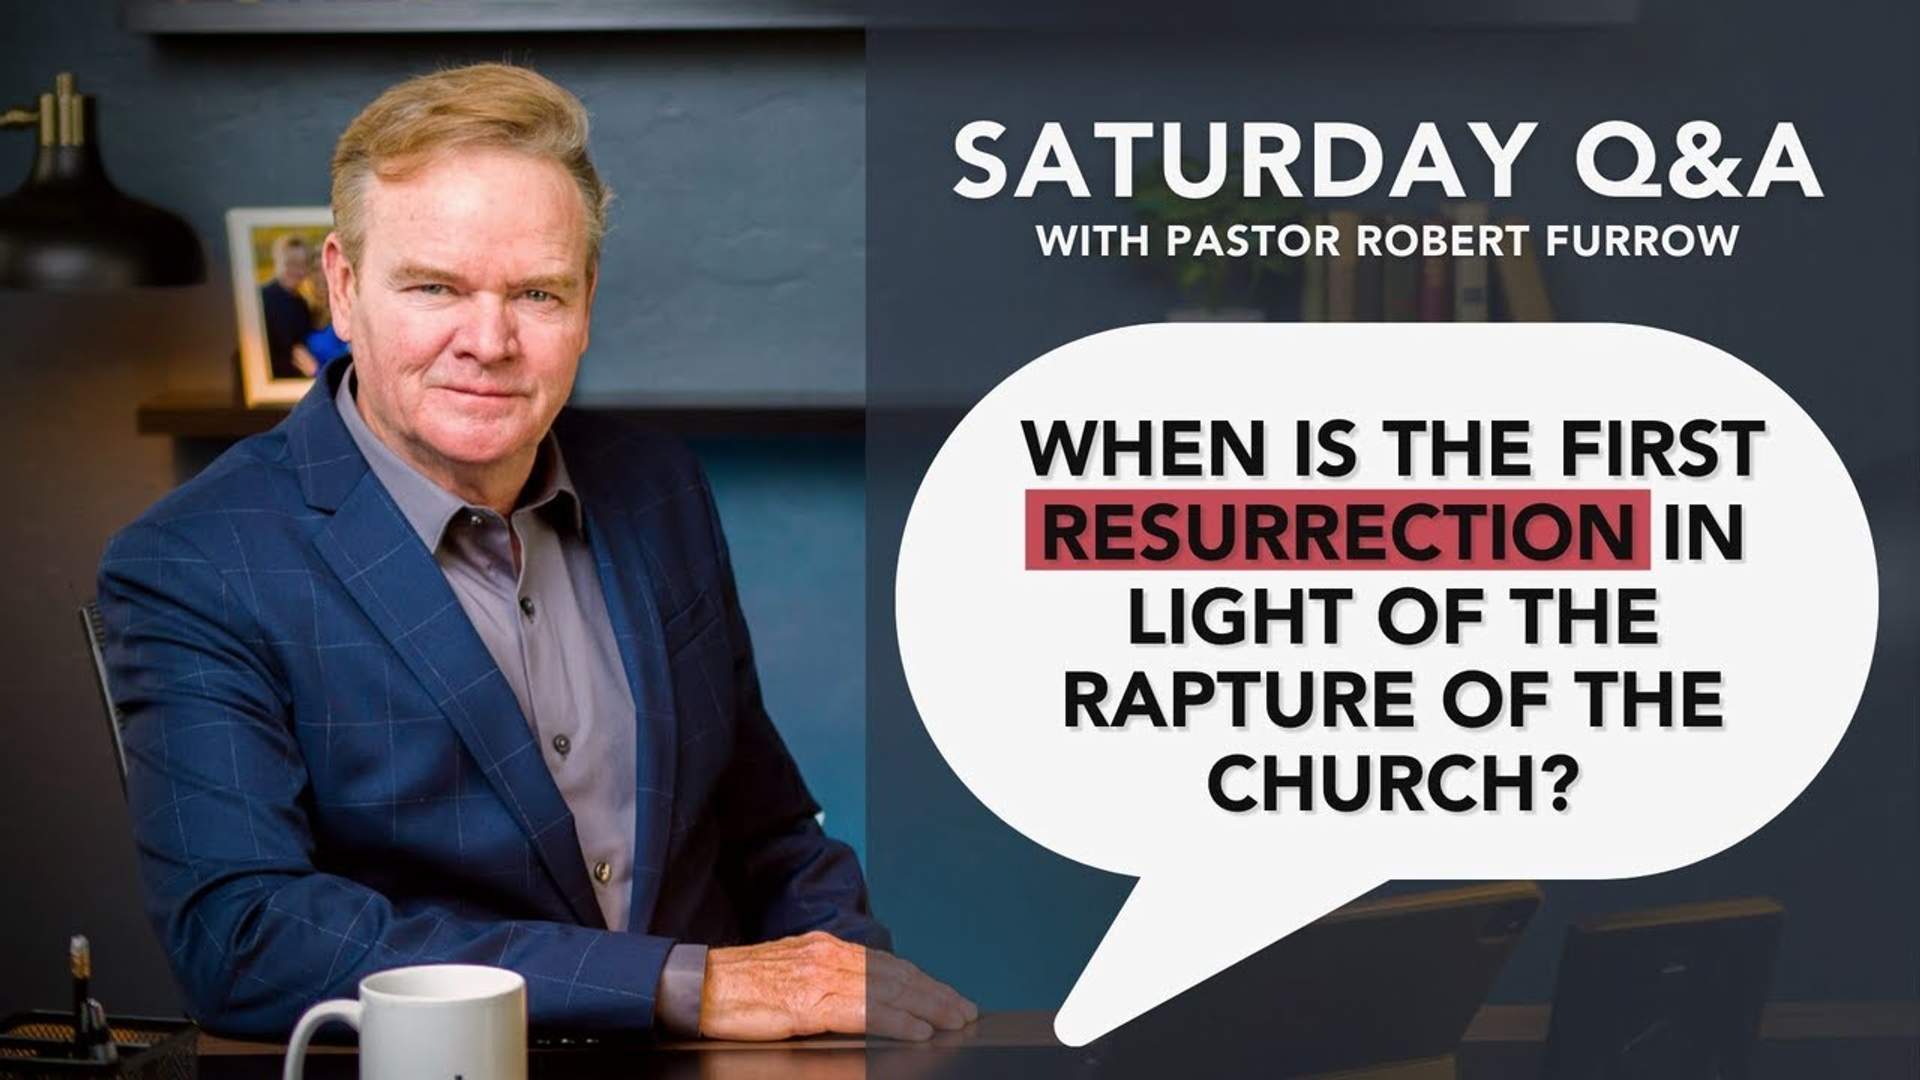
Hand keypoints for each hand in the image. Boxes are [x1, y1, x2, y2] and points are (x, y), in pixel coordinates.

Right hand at [697, 930, 976, 1040]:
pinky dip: (896, 1020)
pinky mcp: (808, 1002)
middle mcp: (829, 955)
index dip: (921, 981)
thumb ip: (825, 984)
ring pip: (888, 989)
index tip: (946, 996)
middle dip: (935, 993)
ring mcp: (820, 976)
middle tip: (964, 1011)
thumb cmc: (737, 988)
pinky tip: (916, 1030)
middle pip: (896, 974)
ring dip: (927, 1006)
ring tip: (953, 1020)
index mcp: (826, 949)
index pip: (886, 964)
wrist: (697, 987)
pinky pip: (863, 1011)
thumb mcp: (790, 976)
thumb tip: (858, 1003)